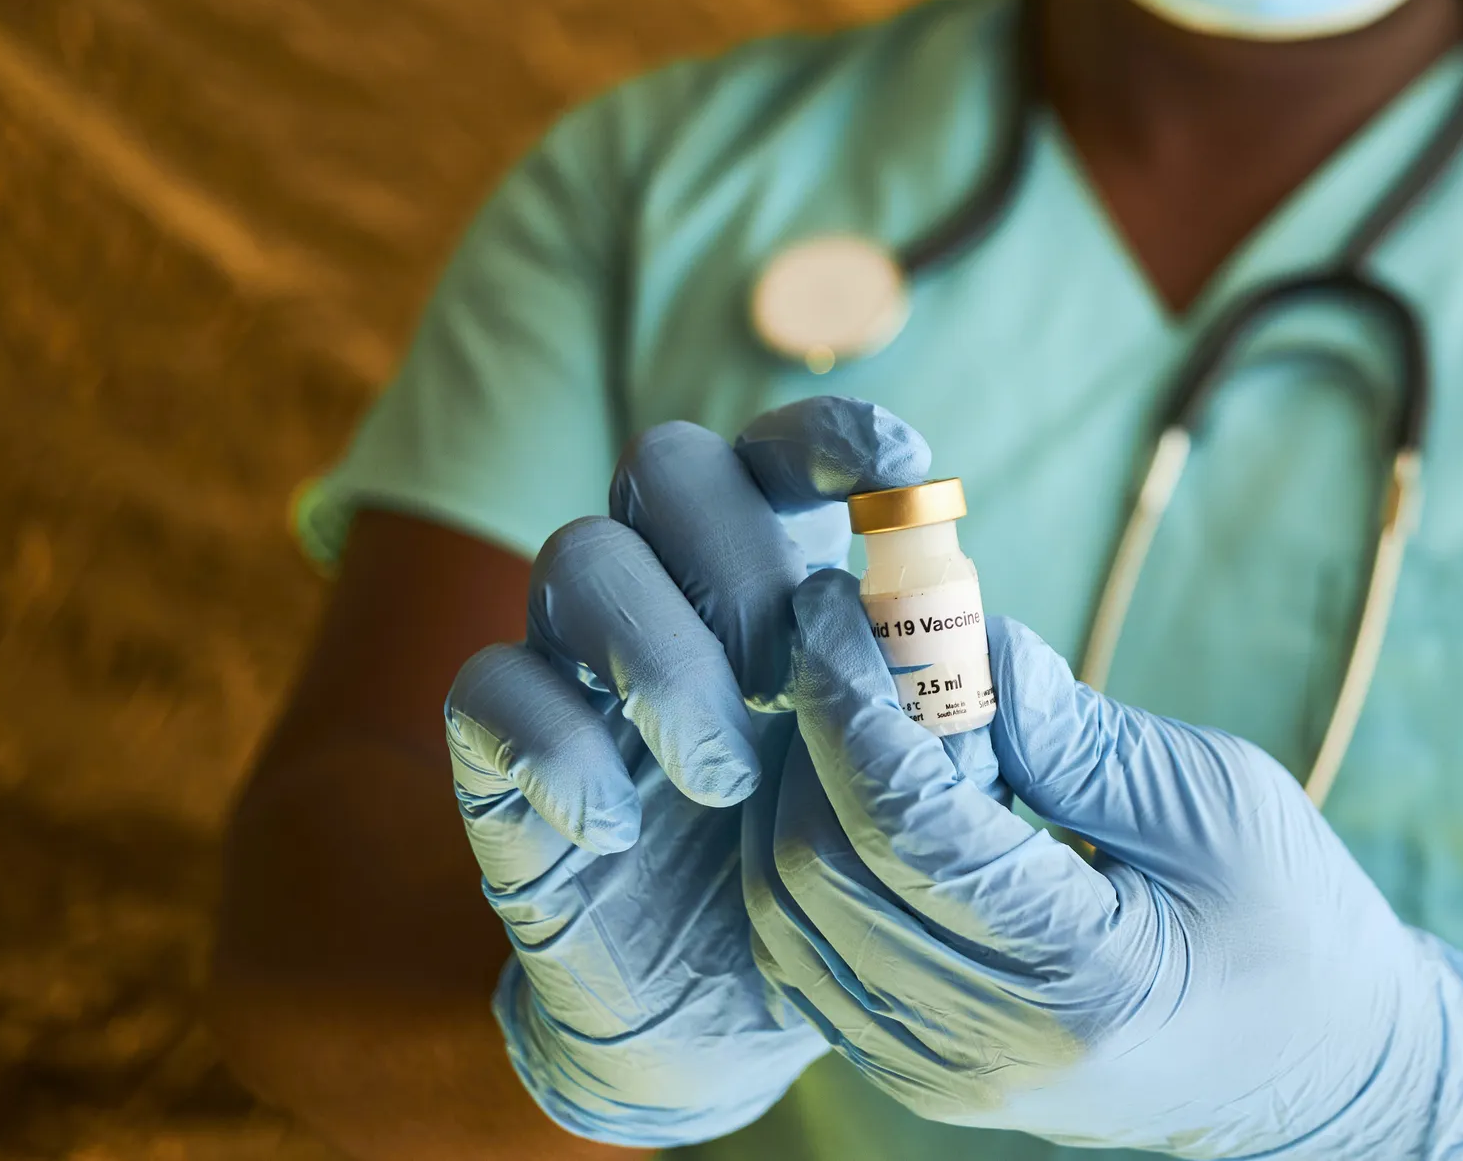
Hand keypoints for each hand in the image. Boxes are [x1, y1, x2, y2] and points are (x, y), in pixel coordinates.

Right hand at [443, 397, 927, 1144]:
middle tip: (787, 683)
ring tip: (725, 781)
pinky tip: (618, 832)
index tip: (900, 471)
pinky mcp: (502, 756)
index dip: (826, 437)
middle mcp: (668, 593)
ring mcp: (575, 664)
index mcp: (774, 578)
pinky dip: (557, 752)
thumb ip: (942, 716)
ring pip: (576, 557)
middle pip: (665, 465)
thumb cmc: (830, 882)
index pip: (775, 453)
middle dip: (739, 560)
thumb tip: (977, 645)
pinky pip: (484, 689)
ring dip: (666, 661)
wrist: (725, 1026)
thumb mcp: (909, 797)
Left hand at [743, 570, 1462, 1159]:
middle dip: (810, 735)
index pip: (902, 823)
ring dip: (795, 793)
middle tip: (850, 646)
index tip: (830, 604)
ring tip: (863, 715)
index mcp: (1079, 979)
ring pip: (785, 916)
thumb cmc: (1290, 921)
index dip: (847, 698)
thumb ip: (1072, 729)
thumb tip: (964, 641)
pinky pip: (804, 956)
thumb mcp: (1210, 798)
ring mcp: (943, 1077)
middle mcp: (989, 1050)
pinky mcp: (919, 1075)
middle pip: (815, 868)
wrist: (1316, 1066)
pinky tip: (855, 793)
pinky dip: (802, 858)